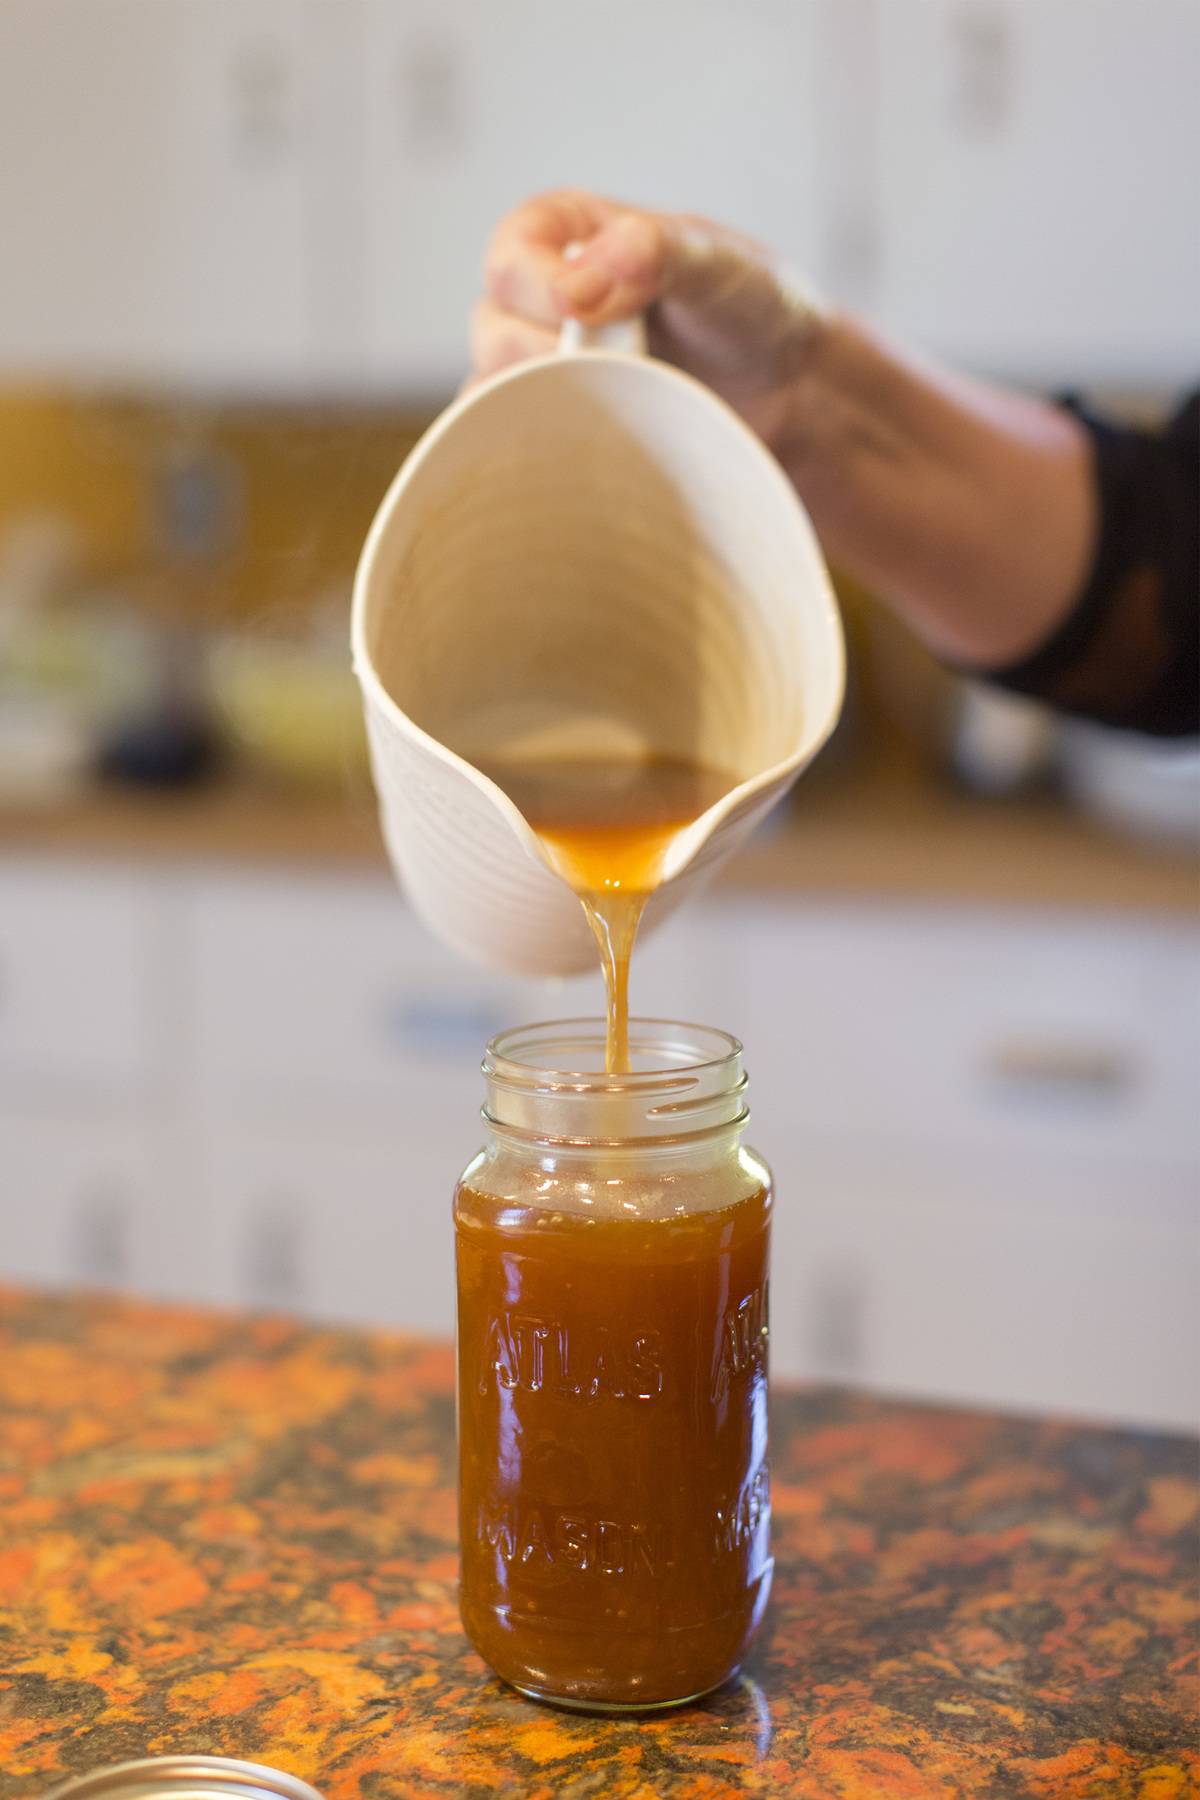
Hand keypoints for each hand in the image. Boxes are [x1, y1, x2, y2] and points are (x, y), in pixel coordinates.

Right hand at [471, 189, 824, 455]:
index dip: (537, 289)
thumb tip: (574, 288)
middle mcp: (542, 299)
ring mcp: (542, 368)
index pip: (510, 259)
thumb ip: (654, 252)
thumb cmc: (751, 311)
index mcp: (566, 235)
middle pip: (492, 330)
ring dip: (552, 408)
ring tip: (626, 403)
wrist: (787, 392)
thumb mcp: (716, 263)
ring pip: (495, 395)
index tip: (584, 314)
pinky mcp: (552, 430)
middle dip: (554, 356)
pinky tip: (600, 447)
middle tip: (628, 365)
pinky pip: (513, 448)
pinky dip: (546, 453)